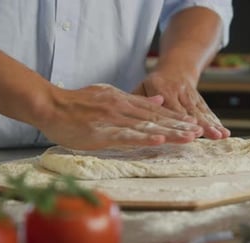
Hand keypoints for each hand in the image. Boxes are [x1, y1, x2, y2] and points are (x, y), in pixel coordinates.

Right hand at [35, 84, 203, 149]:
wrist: (50, 105)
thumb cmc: (74, 103)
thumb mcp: (107, 94)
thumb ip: (133, 99)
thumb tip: (159, 99)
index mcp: (122, 100)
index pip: (154, 111)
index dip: (174, 118)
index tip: (192, 123)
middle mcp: (122, 108)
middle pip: (155, 119)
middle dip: (179, 126)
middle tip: (199, 133)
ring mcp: (112, 119)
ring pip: (146, 127)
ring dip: (169, 133)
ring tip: (189, 138)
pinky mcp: (101, 132)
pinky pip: (126, 136)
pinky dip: (144, 138)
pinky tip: (159, 141)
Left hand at [133, 70, 229, 138]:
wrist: (177, 67)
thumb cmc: (152, 84)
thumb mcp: (141, 87)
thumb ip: (137, 100)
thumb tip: (130, 114)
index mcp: (159, 87)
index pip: (167, 106)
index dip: (176, 117)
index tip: (183, 128)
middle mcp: (177, 91)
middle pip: (187, 111)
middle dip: (199, 124)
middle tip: (207, 135)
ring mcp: (190, 95)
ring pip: (201, 111)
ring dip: (211, 124)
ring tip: (220, 136)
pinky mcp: (200, 100)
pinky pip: (208, 112)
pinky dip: (216, 122)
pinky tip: (224, 133)